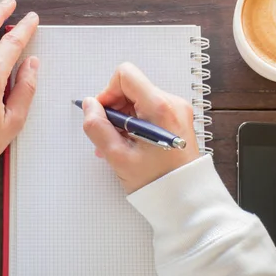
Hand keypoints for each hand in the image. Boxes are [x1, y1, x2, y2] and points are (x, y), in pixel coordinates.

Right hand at [82, 62, 199, 193]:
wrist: (186, 200)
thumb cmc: (156, 182)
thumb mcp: (118, 156)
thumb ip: (97, 127)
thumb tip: (89, 105)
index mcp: (159, 107)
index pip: (125, 75)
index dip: (107, 92)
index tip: (102, 115)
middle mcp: (172, 103)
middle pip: (132, 88)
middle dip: (114, 110)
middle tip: (108, 137)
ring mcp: (177, 111)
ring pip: (139, 101)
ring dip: (123, 119)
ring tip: (118, 146)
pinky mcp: (178, 120)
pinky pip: (149, 112)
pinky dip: (135, 124)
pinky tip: (131, 145)